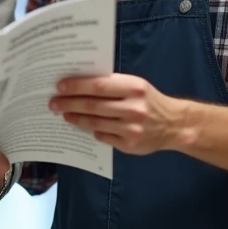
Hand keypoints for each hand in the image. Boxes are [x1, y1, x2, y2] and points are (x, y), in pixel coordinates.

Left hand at [51, 74, 183, 154]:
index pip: (99, 85)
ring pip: (95, 123)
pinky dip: (91, 130)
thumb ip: (113, 84)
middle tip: (53, 103)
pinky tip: (82, 125)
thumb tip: (79, 83)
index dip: (77, 86)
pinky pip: (103, 137)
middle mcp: (133, 108)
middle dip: (69, 103)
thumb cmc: (149, 100)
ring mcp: (131, 129)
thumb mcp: (136, 85)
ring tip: (64, 114)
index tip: (60, 86)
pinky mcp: (129, 145)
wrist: (174, 125)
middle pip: (93, 105)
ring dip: (76, 118)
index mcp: (134, 88)